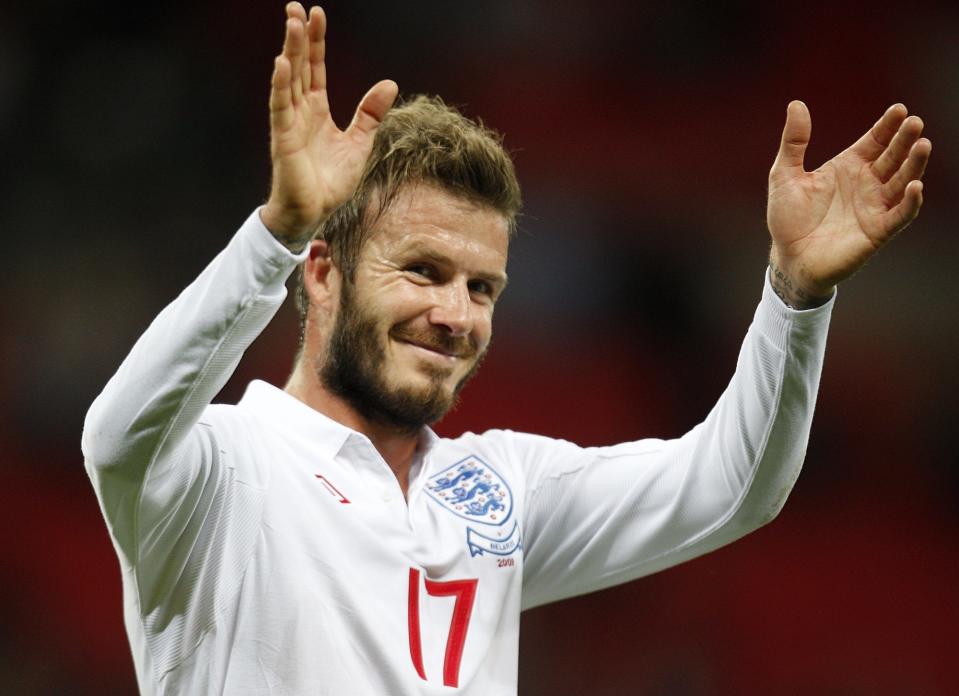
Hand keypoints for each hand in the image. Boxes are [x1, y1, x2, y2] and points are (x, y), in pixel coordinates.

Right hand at [261, 3, 397, 243]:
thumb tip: (389, 84)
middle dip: (298, 36)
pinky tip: (282, 63)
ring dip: (290, 51)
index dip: (317, 42)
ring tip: (291, 23)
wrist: (314, 212)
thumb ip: (370, 114)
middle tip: (295, 7)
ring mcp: (290, 122)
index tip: (317, 15)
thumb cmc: (330, 182)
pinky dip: (281, 85)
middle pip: (300, 65)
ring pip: (289, 79)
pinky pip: (280, 106)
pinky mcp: (283, 138)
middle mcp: (301, 111)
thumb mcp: (359, 144)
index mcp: (317, 110)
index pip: (316, 68)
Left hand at [766, 101, 930, 307]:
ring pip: (902, 182)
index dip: (887, 126)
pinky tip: (914, 186)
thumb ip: (793, 142)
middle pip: (893, 157)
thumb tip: (796, 104)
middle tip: (914, 122)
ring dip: (914, 164)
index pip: (875, 141)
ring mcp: (874, 207)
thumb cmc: (787, 219)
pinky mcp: (877, 232)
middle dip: (905, 139)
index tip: (898, 109)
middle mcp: (866, 184)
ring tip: (923, 144)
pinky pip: (900, 215)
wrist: (788, 258)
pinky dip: (910, 202)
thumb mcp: (784, 175)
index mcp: (848, 167)